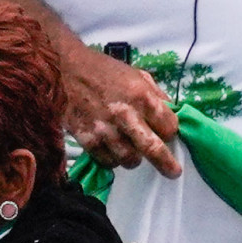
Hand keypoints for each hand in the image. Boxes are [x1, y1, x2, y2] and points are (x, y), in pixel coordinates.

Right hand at [59, 44, 181, 177]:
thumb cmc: (106, 72)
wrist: (68, 70)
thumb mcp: (138, 76)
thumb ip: (156, 97)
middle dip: (166, 164)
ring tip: (131, 151)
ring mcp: (104, 130)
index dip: (171, 132)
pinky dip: (113, 159)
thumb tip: (170, 117)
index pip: (169, 127)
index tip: (167, 134)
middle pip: (152, 149)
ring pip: (129, 160)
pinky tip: (112, 148)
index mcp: (142, 96)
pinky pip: (107, 161)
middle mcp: (125, 115)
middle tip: (173, 172)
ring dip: (134, 159)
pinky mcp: (86, 139)